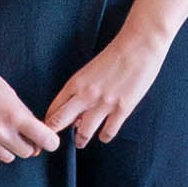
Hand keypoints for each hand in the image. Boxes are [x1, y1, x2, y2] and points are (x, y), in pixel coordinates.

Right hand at [0, 52, 54, 165]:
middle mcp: (1, 131)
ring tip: (4, 133)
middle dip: (29, 144)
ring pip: (8, 158)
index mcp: (15, 116)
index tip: (48, 139)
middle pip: (28, 152)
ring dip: (11, 149)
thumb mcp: (11, 95)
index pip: (46, 140)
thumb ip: (25, 116)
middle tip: (23, 133)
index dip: (50, 141)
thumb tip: (36, 135)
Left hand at [47, 20, 169, 151]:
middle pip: (59, 121)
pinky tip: (104, 135)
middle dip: (54, 134)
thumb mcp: (90, 71)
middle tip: (54, 142)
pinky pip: (108, 132)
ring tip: (81, 142)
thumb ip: (81, 91)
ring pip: (83, 133)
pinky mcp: (123, 109)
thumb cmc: (116, 54)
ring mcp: (104, 103)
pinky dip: (104, 136)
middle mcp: (86, 95)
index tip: (48, 130)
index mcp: (76, 82)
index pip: (53, 109)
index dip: (48, 123)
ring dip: (81, 140)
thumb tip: (76, 113)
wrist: (140, 44)